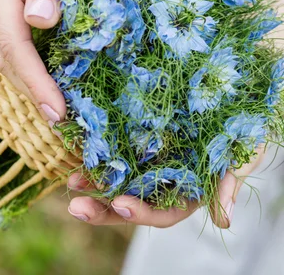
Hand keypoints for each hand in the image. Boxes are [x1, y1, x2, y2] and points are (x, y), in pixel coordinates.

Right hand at [0, 0, 90, 122]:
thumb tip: (38, 24)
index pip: (11, 39)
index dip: (32, 77)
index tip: (56, 108)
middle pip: (6, 51)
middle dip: (31, 87)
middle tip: (61, 120)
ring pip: (11, 48)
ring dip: (32, 78)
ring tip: (58, 107)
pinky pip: (22, 37)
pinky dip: (37, 60)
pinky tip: (57, 75)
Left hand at [66, 147, 264, 227]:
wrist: (230, 96)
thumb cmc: (239, 130)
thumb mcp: (241, 153)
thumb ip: (229, 181)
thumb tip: (223, 218)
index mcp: (188, 195)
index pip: (163, 214)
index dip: (143, 212)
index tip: (121, 204)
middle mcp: (163, 184)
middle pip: (131, 204)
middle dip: (104, 210)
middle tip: (78, 207)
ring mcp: (147, 164)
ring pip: (117, 182)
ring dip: (93, 186)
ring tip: (72, 181)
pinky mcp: (135, 143)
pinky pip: (113, 155)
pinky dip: (97, 157)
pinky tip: (78, 154)